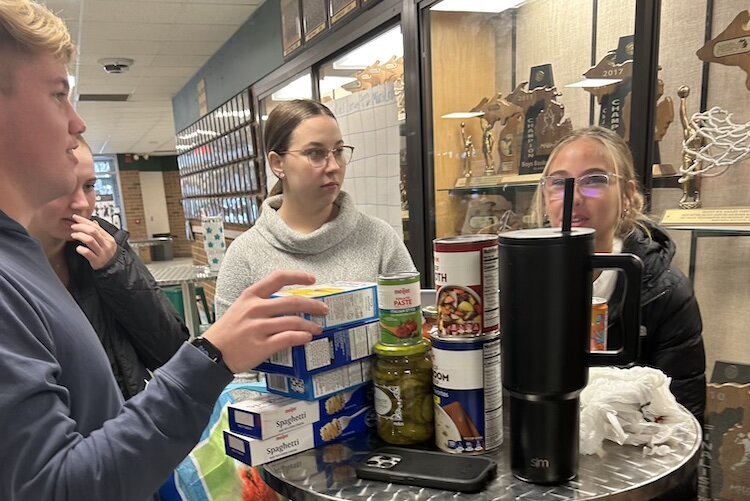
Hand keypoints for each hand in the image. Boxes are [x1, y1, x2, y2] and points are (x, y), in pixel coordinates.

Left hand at [70, 214, 117, 269]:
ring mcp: (102, 253)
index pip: (96, 226)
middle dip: (81, 227)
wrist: (112, 268)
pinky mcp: (97, 261)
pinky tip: (78, 248)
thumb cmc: (107, 254)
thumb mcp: (106, 242)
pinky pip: (88, 253)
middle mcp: (106, 245)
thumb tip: (93, 222)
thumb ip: (100, 232)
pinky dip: (82, 249)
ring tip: (73, 235)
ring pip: (90, 240)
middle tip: (73, 226)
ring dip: (80, 236)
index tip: (76, 217)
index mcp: (108, 238)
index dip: (85, 221)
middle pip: (93, 232)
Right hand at [203, 271, 327, 372]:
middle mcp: (255, 309)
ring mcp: (258, 327)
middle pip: (292, 301)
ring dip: (310, 324)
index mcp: (250, 296)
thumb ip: (262, 303)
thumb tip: (289, 305)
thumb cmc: (228, 331)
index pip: (278, 278)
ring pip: (293, 321)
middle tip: (323, 309)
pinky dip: (301, 337)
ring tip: (317, 328)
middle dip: (312, 305)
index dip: (298, 277)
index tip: (312, 279)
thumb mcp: (240, 308)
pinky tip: (307, 338)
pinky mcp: (261, 345)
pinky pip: (287, 338)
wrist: (211, 353)